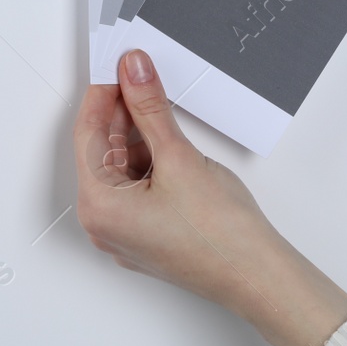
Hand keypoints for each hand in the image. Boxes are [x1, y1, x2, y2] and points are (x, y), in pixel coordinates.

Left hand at [73, 49, 346, 345]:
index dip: (103, 95)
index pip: (87, 135)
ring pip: (122, 168)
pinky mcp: (148, 234)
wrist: (259, 277)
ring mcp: (126, 232)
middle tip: (140, 77)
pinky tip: (168, 139)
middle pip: (103, 152)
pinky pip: (137, 187)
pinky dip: (150, 160)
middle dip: (122, 113)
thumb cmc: (221, 235)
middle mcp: (104, 224)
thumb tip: (133, 72)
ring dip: (138, 135)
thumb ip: (150, 108)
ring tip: (158, 104)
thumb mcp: (178, 156)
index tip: (118, 68)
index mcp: (99, 207)